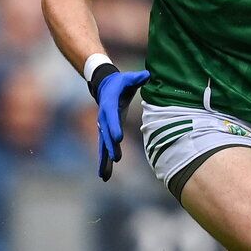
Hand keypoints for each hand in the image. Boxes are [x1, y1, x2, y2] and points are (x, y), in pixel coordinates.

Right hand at [90, 66, 149, 181]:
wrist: (105, 87)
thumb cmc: (120, 83)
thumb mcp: (128, 78)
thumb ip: (137, 78)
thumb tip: (147, 74)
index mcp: (109, 104)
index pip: (112, 116)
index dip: (114, 127)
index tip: (118, 138)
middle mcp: (104, 118)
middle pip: (106, 134)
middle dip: (111, 146)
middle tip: (116, 158)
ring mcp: (104, 127)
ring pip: (103, 145)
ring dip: (104, 160)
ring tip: (104, 175)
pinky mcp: (106, 133)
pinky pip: (104, 148)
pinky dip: (104, 162)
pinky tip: (104, 175)